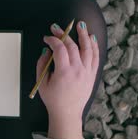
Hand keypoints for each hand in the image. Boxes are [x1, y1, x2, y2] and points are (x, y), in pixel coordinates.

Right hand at [36, 21, 98, 138]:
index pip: (60, 49)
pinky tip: (91, 38)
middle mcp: (78, 70)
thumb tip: (46, 51)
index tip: (47, 38)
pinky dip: (94, 46)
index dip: (53, 40)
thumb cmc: (54, 99)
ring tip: (80, 25)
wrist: (67, 113)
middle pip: (73, 46)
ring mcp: (87, 72)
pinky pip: (95, 57)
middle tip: (57, 28)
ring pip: (88, 49)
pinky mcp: (92, 74)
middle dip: (64, 34)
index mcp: (64, 72)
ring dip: (84, 35)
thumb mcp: (42, 82)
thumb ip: (42, 64)